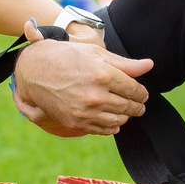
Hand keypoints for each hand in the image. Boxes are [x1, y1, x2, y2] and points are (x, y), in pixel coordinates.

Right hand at [11, 27, 152, 137]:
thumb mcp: (96, 53)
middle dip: (137, 106)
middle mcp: (95, 95)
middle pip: (127, 106)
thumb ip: (124, 63)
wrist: (35, 71)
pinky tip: (114, 122)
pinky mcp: (75, 122)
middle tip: (140, 105)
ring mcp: (85, 111)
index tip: (143, 94)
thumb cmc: (67, 57)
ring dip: (126, 117)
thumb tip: (149, 66)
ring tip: (127, 112)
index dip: (141, 93)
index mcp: (102, 74)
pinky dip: (112, 128)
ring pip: (117, 120)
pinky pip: (102, 130)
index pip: (133, 89)